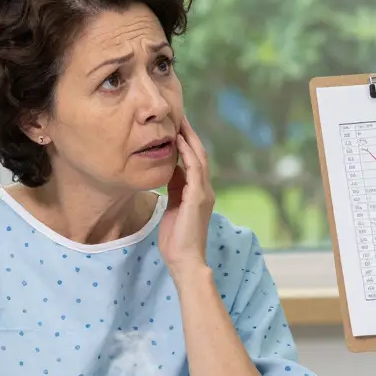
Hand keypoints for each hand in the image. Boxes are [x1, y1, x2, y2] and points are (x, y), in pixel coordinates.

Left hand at [158, 117, 214, 277]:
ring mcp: (204, 193)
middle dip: (189, 134)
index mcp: (198, 192)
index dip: (187, 143)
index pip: (195, 161)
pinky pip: (194, 169)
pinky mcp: (198, 198)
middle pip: (200, 154)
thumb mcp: (173, 208)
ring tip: (180, 121)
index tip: (176, 127)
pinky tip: (179, 140)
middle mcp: (205, 190)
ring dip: (189, 138)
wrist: (185, 260)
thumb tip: (170, 171)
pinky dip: (188, 153)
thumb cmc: (176, 240)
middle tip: (180, 116)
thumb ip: (175, 189)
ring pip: (200, 157)